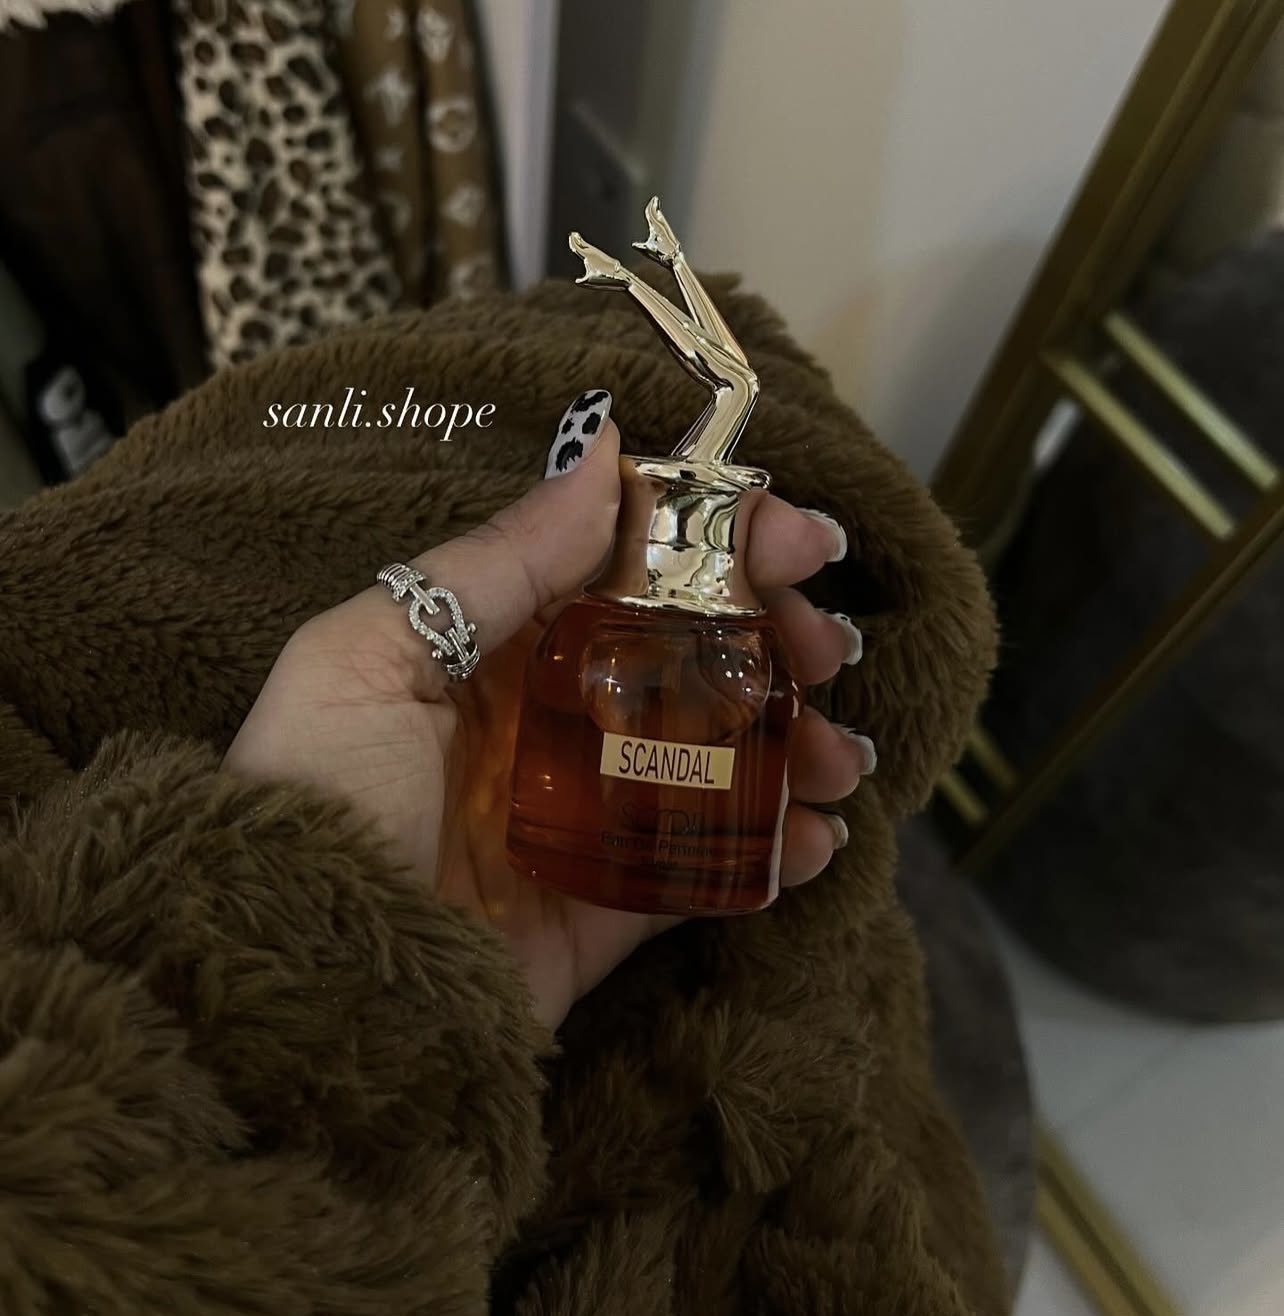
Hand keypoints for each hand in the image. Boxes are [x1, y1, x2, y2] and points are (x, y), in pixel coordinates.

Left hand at [224, 398, 874, 1029]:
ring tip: (843, 761)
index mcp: (492, 649)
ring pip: (715, 759)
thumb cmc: (315, 799)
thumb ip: (495, 561)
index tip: (800, 542)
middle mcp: (545, 721)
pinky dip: (772, 850)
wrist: (293, 993)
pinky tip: (817, 838)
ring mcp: (581, 817)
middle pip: (688, 661)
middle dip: (775, 648)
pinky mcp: (602, 912)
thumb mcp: (375, 657)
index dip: (718, 548)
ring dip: (793, 747)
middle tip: (831, 655)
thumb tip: (604, 451)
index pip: (625, 572)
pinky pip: (705, 867)